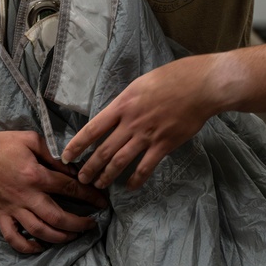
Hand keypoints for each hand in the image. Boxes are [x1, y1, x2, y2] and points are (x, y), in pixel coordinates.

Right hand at [0, 129, 107, 253]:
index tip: (102, 202)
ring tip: (73, 236)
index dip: (89, 196)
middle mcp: (25, 196)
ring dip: (60, 237)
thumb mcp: (30, 140)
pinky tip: (41, 246)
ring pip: (39, 231)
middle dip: (79, 223)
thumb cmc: (0, 144)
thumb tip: (71, 168)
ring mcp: (12, 208)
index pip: (69, 188)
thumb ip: (52, 154)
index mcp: (35, 175)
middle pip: (58, 216)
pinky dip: (28, 247)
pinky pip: (14, 238)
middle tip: (92, 225)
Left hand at [62, 56, 218, 190]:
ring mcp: (147, 135)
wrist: (199, 86)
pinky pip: (145, 167)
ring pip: (120, 161)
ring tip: (98, 185)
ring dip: (107, 176)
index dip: (77, 144)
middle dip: (89, 167)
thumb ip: (126, 102)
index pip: (92, 128)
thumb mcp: (139, 84)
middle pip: (103, 150)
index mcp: (122, 104)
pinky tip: (129, 186)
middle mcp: (131, 122)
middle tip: (80, 178)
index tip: (66, 156)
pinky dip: (135, 179)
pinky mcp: (164, 145)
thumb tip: (115, 114)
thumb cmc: (172, 79)